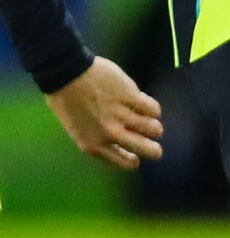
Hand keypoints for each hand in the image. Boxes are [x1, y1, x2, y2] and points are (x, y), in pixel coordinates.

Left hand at [45, 56, 163, 169]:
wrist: (66, 75)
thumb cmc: (67, 101)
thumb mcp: (78, 129)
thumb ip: (98, 138)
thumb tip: (119, 141)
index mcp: (93, 145)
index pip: (124, 162)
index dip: (133, 161)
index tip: (136, 157)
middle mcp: (110, 134)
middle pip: (147, 148)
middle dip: (154, 150)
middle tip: (156, 147)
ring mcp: (122, 115)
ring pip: (153, 128)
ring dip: (153, 126)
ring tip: (149, 120)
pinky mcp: (131, 97)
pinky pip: (153, 109)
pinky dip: (152, 108)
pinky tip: (144, 104)